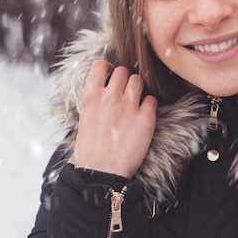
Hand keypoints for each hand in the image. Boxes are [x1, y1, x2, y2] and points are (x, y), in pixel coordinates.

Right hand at [73, 60, 156, 178]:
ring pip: (138, 80)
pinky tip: (143, 115)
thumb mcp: (85, 118)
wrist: (102, 172)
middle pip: (123, 71)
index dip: (107, 68)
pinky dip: (149, 105)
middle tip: (124, 92)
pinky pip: (152, 99)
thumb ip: (96, 100)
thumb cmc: (91, 149)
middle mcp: (110, 97)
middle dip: (124, 79)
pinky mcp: (146, 117)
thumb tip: (104, 89)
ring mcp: (129, 106)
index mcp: (91, 97)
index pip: (100, 65)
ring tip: (134, 101)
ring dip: (137, 88)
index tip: (110, 74)